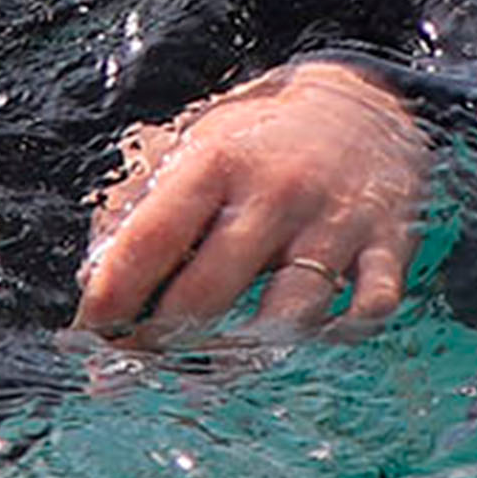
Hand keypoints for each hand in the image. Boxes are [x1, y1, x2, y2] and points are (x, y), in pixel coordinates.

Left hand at [74, 55, 426, 345]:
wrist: (367, 102)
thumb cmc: (259, 138)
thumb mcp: (193, 144)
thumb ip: (136, 204)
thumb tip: (91, 280)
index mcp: (219, 160)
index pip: (152, 238)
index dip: (113, 295)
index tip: (89, 332)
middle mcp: (277, 191)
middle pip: (208, 292)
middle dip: (162, 341)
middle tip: (138, 363)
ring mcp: (336, 222)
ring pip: (287, 315)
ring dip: (241, 359)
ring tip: (206, 375)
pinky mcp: (388, 245)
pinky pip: (367, 311)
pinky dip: (338, 336)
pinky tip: (306, 338)